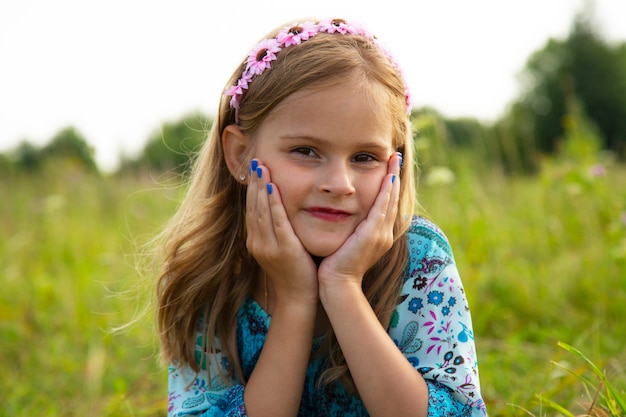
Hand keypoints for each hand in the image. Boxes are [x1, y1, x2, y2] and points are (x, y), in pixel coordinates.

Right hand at [246, 159, 318, 306]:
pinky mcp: (283, 249)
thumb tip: (278, 210)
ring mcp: (268, 246)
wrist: (297, 298)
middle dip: (253, 182)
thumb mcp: (280, 249)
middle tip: (255, 160)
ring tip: (261, 166)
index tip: (253, 169)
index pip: (251, 209)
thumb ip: (277, 231)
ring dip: (260, 186)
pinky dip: (273, 202)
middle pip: (253, 206)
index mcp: (255, 241)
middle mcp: (257, 242)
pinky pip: (276, 221)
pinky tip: (272, 187)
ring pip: (261, 210)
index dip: (251, 188)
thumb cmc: (294, 272)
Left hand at [318, 152, 401, 287]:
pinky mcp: (373, 235)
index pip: (386, 205)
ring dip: (393, 178)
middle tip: (396, 156)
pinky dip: (386, 192)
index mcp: (378, 236)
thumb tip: (338, 215)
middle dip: (394, 177)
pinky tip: (388, 178)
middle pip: (393, 199)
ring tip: (394, 159)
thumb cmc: (336, 266)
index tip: (388, 168)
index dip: (388, 186)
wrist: (338, 285)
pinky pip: (382, 208)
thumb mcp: (345, 243)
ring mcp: (381, 234)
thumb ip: (347, 229)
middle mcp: (384, 234)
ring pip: (390, 201)